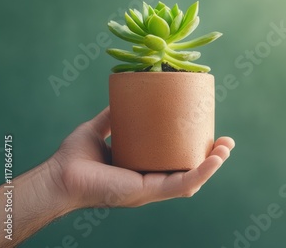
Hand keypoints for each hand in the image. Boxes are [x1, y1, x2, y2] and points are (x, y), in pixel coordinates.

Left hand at [49, 107, 234, 209]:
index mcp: (146, 167)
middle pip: (190, 169)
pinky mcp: (149, 191)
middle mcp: (153, 179)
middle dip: (213, 157)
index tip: (210, 131)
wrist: (59, 175)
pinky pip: (182, 184)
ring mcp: (152, 188)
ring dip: (212, 164)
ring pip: (192, 179)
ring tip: (226, 148)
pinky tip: (214, 160)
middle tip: (226, 142)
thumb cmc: (76, 157)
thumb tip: (126, 94)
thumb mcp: (101, 129)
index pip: (179, 159)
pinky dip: (201, 172)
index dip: (198, 148)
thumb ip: (114, 115)